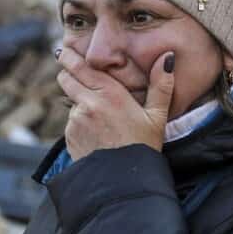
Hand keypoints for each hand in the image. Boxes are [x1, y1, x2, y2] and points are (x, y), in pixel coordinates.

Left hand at [57, 49, 174, 158]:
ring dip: (79, 103)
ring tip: (100, 118)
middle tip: (74, 74)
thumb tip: (168, 57)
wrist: (123, 182)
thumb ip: (161, 85)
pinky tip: (97, 134)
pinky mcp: (70, 136)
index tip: (64, 50)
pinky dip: (80, 124)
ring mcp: (76, 121)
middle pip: (66, 78)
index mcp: (110, 94)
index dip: (69, 57)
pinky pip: (71, 123)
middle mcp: (88, 104)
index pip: (81, 66)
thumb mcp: (157, 116)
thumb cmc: (144, 147)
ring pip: (70, 103)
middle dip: (68, 75)